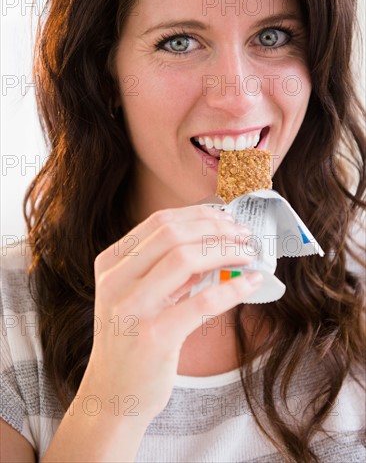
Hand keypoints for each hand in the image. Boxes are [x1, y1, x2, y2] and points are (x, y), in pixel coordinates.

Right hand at [83, 205, 260, 423]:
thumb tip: (213, 243)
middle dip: (215, 229)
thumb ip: (166, 269)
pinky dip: (233, 288)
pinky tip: (252, 283)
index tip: (227, 220)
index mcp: (111, 264)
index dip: (199, 215)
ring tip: (247, 255)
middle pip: (173, 233)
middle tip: (243, 236)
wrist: (114, 394)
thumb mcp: (139, 295)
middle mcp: (115, 281)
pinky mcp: (153, 337)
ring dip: (224, 251)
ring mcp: (131, 308)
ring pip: (184, 258)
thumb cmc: (132, 340)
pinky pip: (201, 302)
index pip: (159, 222)